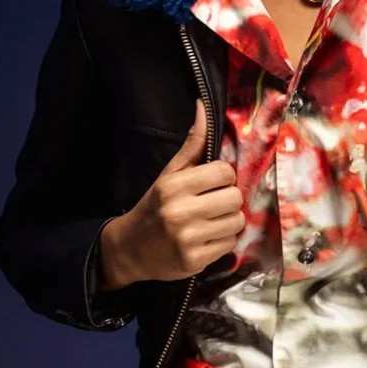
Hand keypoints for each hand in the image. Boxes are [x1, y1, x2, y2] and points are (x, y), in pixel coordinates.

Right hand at [99, 100, 244, 288]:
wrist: (129, 249)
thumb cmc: (154, 205)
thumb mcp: (169, 173)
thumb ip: (192, 144)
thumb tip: (203, 106)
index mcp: (174, 186)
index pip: (225, 172)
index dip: (223, 177)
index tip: (212, 184)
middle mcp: (180, 212)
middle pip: (235, 198)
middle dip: (228, 199)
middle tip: (212, 204)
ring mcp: (189, 239)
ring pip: (237, 222)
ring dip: (228, 221)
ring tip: (209, 221)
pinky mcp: (195, 261)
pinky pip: (230, 244)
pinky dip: (222, 241)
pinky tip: (205, 238)